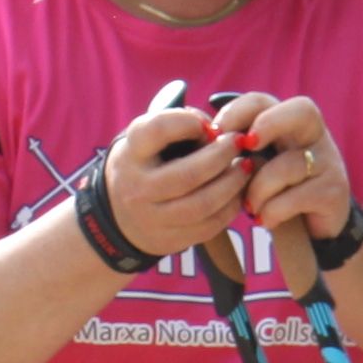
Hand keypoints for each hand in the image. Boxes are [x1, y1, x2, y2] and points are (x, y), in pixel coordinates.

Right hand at [96, 91, 244, 257]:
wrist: (118, 215)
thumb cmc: (146, 165)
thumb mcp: (148, 140)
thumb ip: (179, 125)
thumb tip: (217, 131)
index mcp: (131, 154)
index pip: (157, 131)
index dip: (188, 123)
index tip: (208, 126)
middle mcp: (137, 187)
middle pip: (188, 174)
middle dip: (221, 156)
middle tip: (237, 144)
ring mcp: (152, 217)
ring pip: (202, 204)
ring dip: (232, 184)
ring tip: (244, 168)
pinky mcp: (169, 240)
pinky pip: (208, 226)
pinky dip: (230, 208)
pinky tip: (236, 193)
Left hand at [217, 93, 356, 246]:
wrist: (311, 228)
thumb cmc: (274, 188)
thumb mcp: (254, 164)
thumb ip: (236, 149)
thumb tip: (205, 138)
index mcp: (288, 122)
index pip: (264, 101)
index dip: (237, 111)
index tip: (216, 134)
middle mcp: (314, 136)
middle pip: (302, 111)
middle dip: (269, 124)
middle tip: (246, 146)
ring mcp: (328, 162)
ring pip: (288, 165)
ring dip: (259, 190)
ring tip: (250, 207)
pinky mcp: (334, 192)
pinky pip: (297, 196)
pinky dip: (273, 211)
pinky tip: (265, 219)